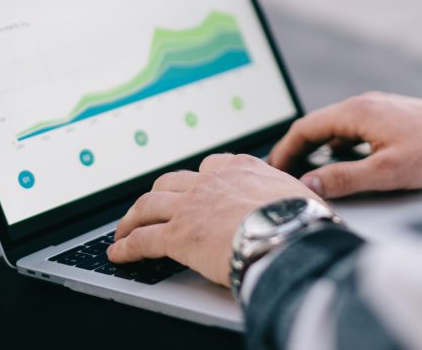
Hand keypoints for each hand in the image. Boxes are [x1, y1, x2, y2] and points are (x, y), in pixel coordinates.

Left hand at [107, 153, 323, 285]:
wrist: (288, 234)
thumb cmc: (301, 219)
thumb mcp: (298, 194)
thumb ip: (286, 195)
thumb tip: (302, 204)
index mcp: (240, 169)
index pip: (209, 168)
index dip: (195, 181)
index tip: (191, 188)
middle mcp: (211, 182)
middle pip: (170, 182)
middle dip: (157, 195)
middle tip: (149, 208)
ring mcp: (191, 206)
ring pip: (149, 205)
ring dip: (132, 218)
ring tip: (124, 230)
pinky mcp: (178, 235)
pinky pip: (143, 239)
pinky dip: (126, 246)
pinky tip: (119, 253)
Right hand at [268, 92, 421, 198]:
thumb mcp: (386, 171)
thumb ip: (344, 178)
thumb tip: (309, 183)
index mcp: (356, 111)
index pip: (305, 127)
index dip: (284, 150)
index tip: (272, 170)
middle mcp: (364, 105)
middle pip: (318, 126)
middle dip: (298, 151)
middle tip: (284, 175)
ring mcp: (379, 109)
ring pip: (337, 128)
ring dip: (319, 150)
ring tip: (308, 174)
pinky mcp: (392, 118)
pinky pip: (354, 130)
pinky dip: (340, 147)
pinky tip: (345, 165)